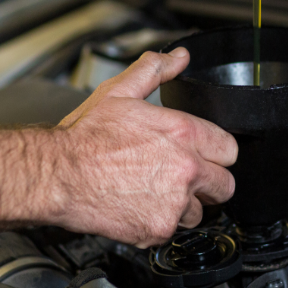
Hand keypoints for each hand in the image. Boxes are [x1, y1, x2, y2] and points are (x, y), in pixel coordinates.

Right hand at [0, 49, 235, 248]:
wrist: (57, 174)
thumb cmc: (85, 136)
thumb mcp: (120, 92)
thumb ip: (155, 70)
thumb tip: (178, 57)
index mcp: (182, 132)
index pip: (230, 149)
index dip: (215, 150)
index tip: (202, 152)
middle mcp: (185, 169)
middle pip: (225, 185)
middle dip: (208, 181)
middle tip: (182, 175)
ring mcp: (173, 203)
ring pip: (200, 211)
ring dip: (184, 204)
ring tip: (154, 189)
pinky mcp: (158, 229)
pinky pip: (173, 230)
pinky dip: (160, 221)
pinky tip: (139, 204)